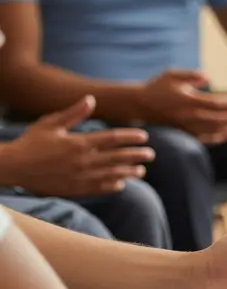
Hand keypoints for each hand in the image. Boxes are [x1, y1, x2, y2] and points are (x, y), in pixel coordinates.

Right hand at [0, 96, 153, 195]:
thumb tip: (91, 99)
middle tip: (151, 154)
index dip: (131, 137)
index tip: (144, 136)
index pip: (113, 138)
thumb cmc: (31, 142)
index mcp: (79, 143)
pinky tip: (121, 184)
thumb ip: (73, 113)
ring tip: (142, 171)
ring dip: (129, 172)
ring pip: (112, 175)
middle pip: (118, 157)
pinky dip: (112, 186)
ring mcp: (80, 177)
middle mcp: (83, 161)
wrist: (13, 167)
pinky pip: (99, 189)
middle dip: (136, 155)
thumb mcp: (50, 123)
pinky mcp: (75, 189)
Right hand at [136, 70, 226, 145]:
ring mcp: (186, 126)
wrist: (140, 105)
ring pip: (213, 131)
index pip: (214, 103)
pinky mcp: (184, 133)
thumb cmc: (158, 87)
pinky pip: (205, 139)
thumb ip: (192, 75)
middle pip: (217, 119)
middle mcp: (188, 115)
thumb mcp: (173, 75)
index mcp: (187, 100)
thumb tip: (209, 78)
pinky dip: (219, 137)